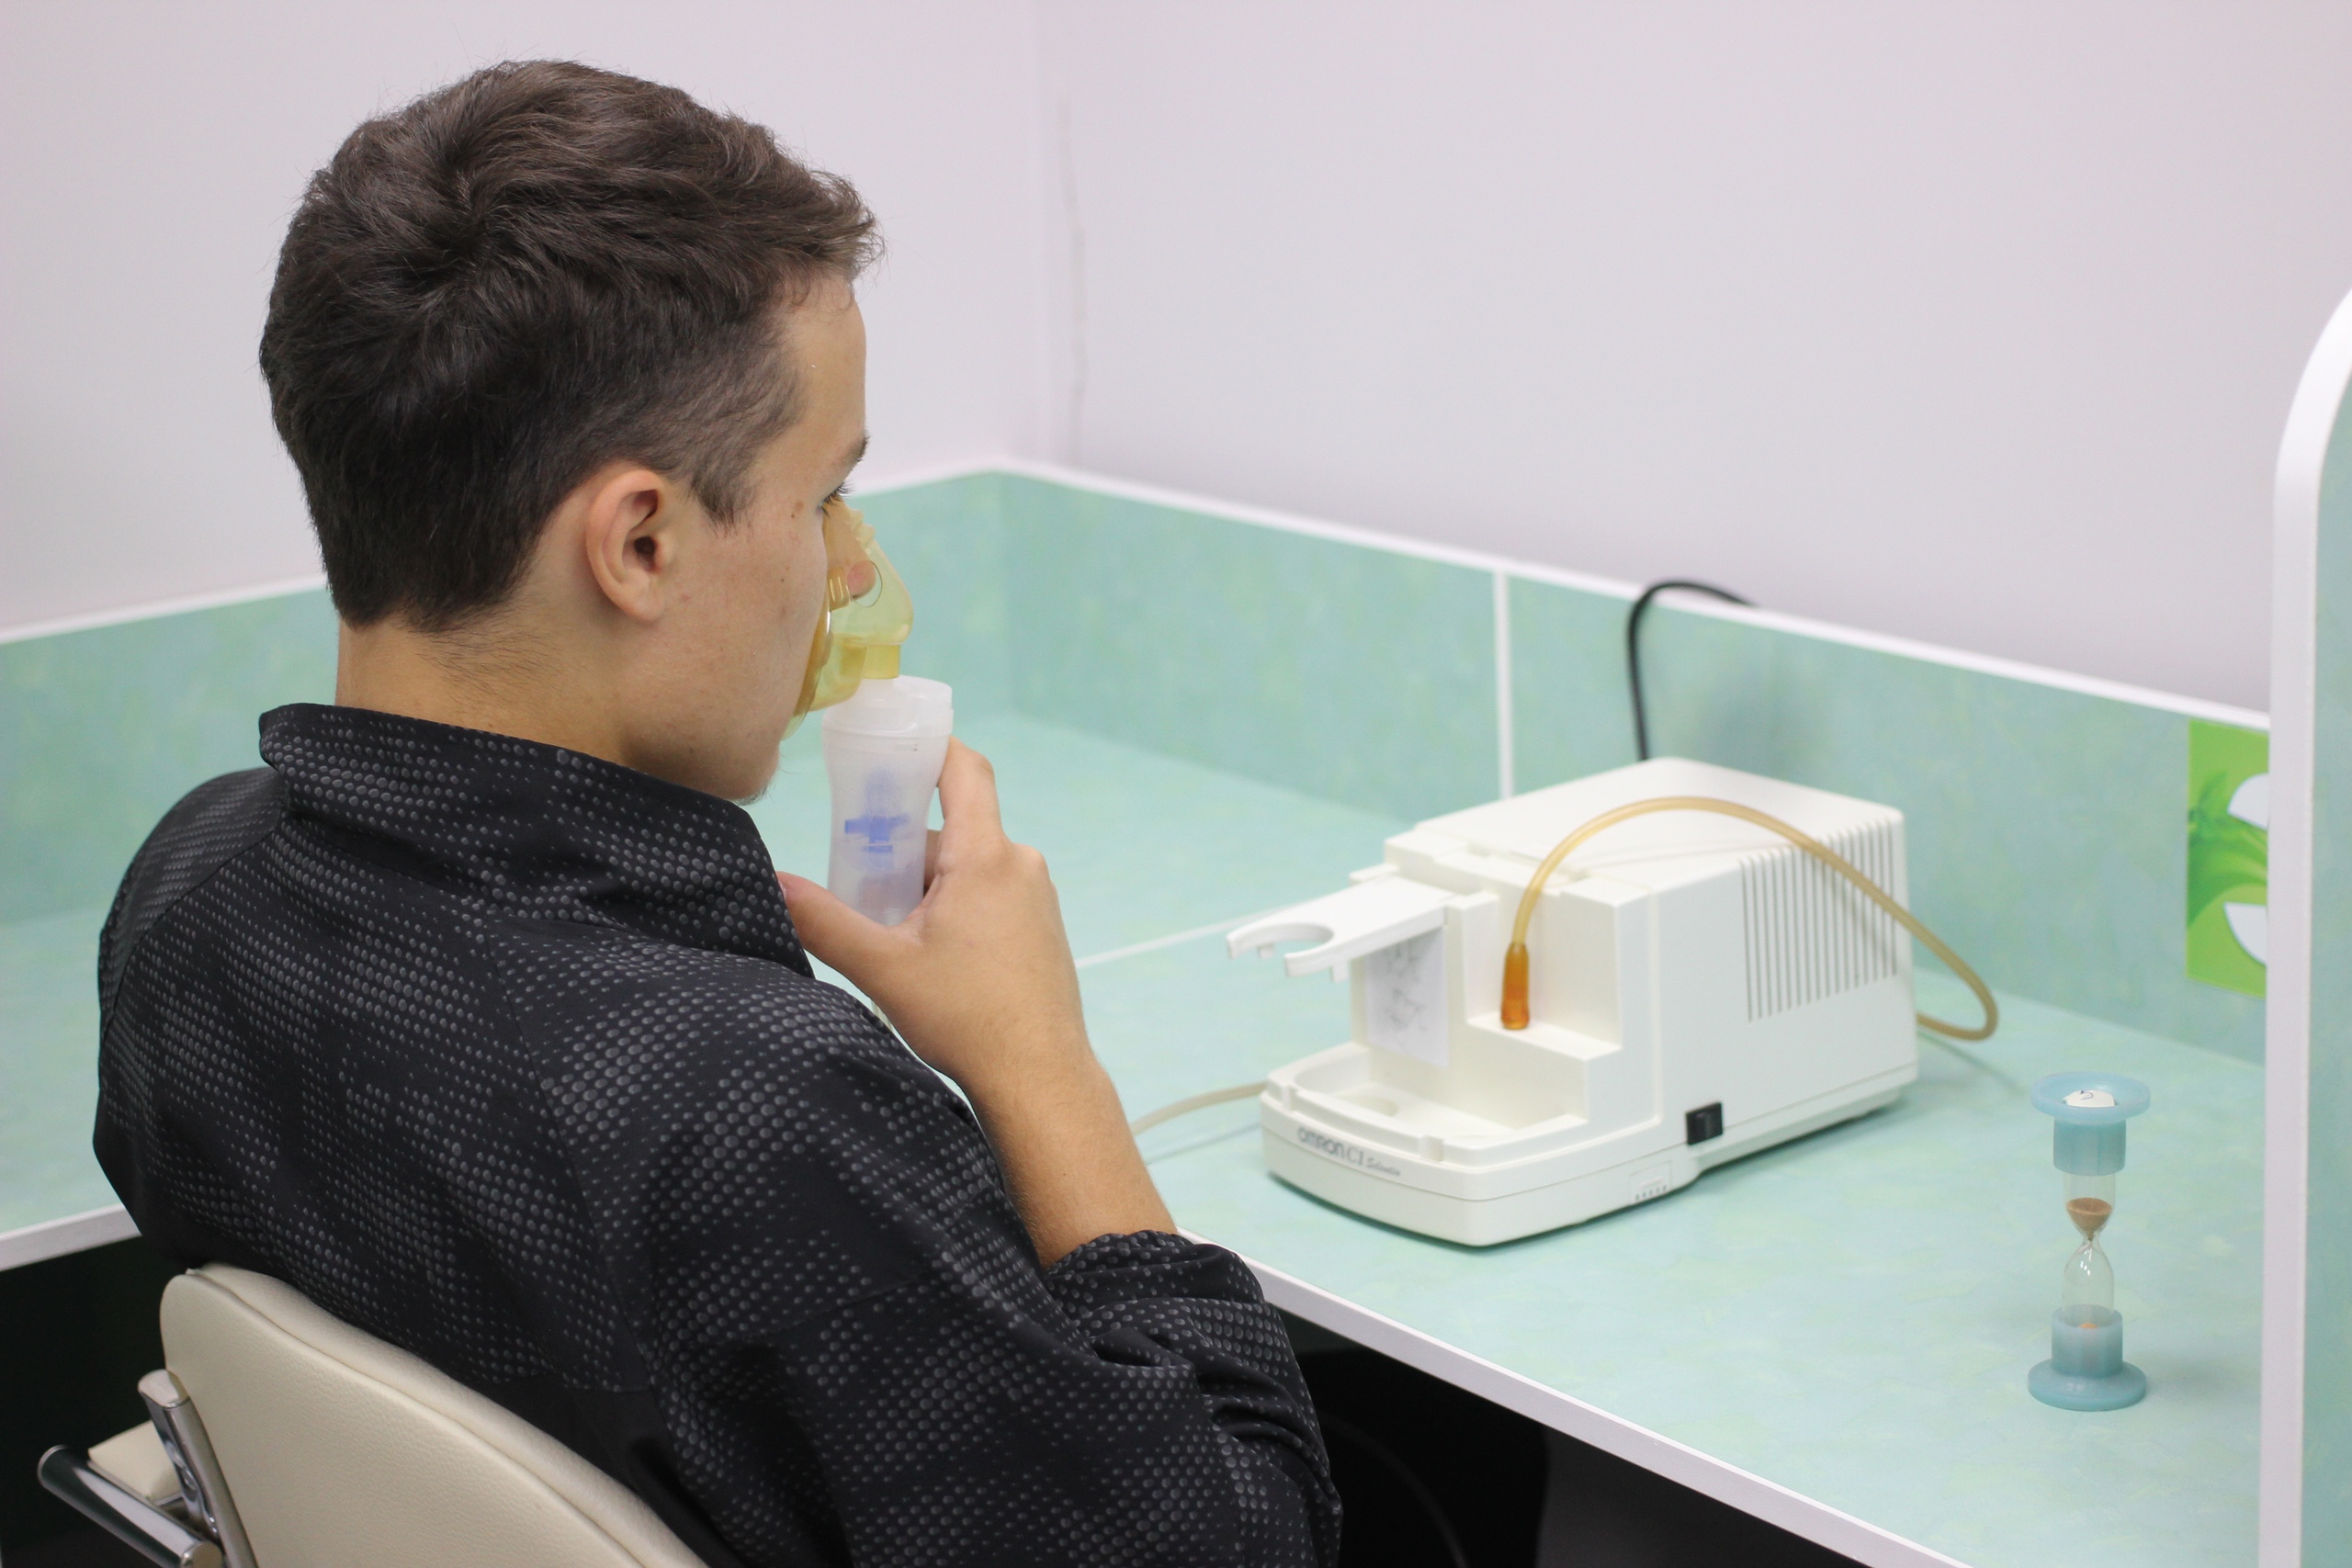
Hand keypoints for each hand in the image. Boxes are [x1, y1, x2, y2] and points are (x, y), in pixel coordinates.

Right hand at [779, 740, 1085, 1094]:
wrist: (1040, 1078)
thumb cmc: (968, 1020)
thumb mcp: (883, 968)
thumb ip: (825, 921)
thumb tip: (775, 882)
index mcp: (985, 857)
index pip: (964, 769)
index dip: (929, 746)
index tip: (892, 744)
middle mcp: (1020, 864)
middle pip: (951, 829)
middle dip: (902, 851)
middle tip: (862, 892)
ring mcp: (1037, 897)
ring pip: (968, 868)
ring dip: (927, 888)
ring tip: (895, 940)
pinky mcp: (1042, 927)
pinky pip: (990, 895)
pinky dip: (955, 910)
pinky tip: (933, 960)